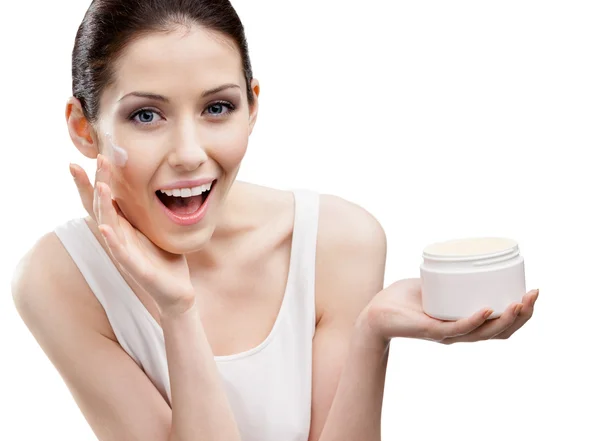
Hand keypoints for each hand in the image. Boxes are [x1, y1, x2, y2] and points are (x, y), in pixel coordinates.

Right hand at [69, 154, 195, 315]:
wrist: (176, 290)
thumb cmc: (162, 258)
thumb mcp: (152, 228)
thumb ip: (143, 209)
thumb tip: (143, 183)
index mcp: (122, 226)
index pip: (101, 201)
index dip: (91, 181)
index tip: (84, 158)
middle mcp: (117, 237)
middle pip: (101, 206)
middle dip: (97, 182)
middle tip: (97, 159)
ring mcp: (123, 252)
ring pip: (108, 225)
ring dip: (103, 206)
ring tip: (101, 187)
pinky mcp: (134, 267)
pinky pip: (120, 252)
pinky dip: (112, 240)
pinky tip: (105, 229)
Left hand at [361, 278, 538, 344]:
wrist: (374, 313)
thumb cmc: (402, 299)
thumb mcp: (433, 284)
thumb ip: (448, 274)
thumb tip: (462, 252)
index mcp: (465, 324)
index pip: (501, 326)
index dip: (522, 314)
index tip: (533, 292)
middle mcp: (460, 333)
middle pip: (500, 332)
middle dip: (522, 315)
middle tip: (532, 295)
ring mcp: (446, 334)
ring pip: (483, 332)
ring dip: (505, 319)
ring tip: (518, 302)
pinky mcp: (431, 330)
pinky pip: (457, 328)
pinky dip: (474, 320)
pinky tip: (487, 310)